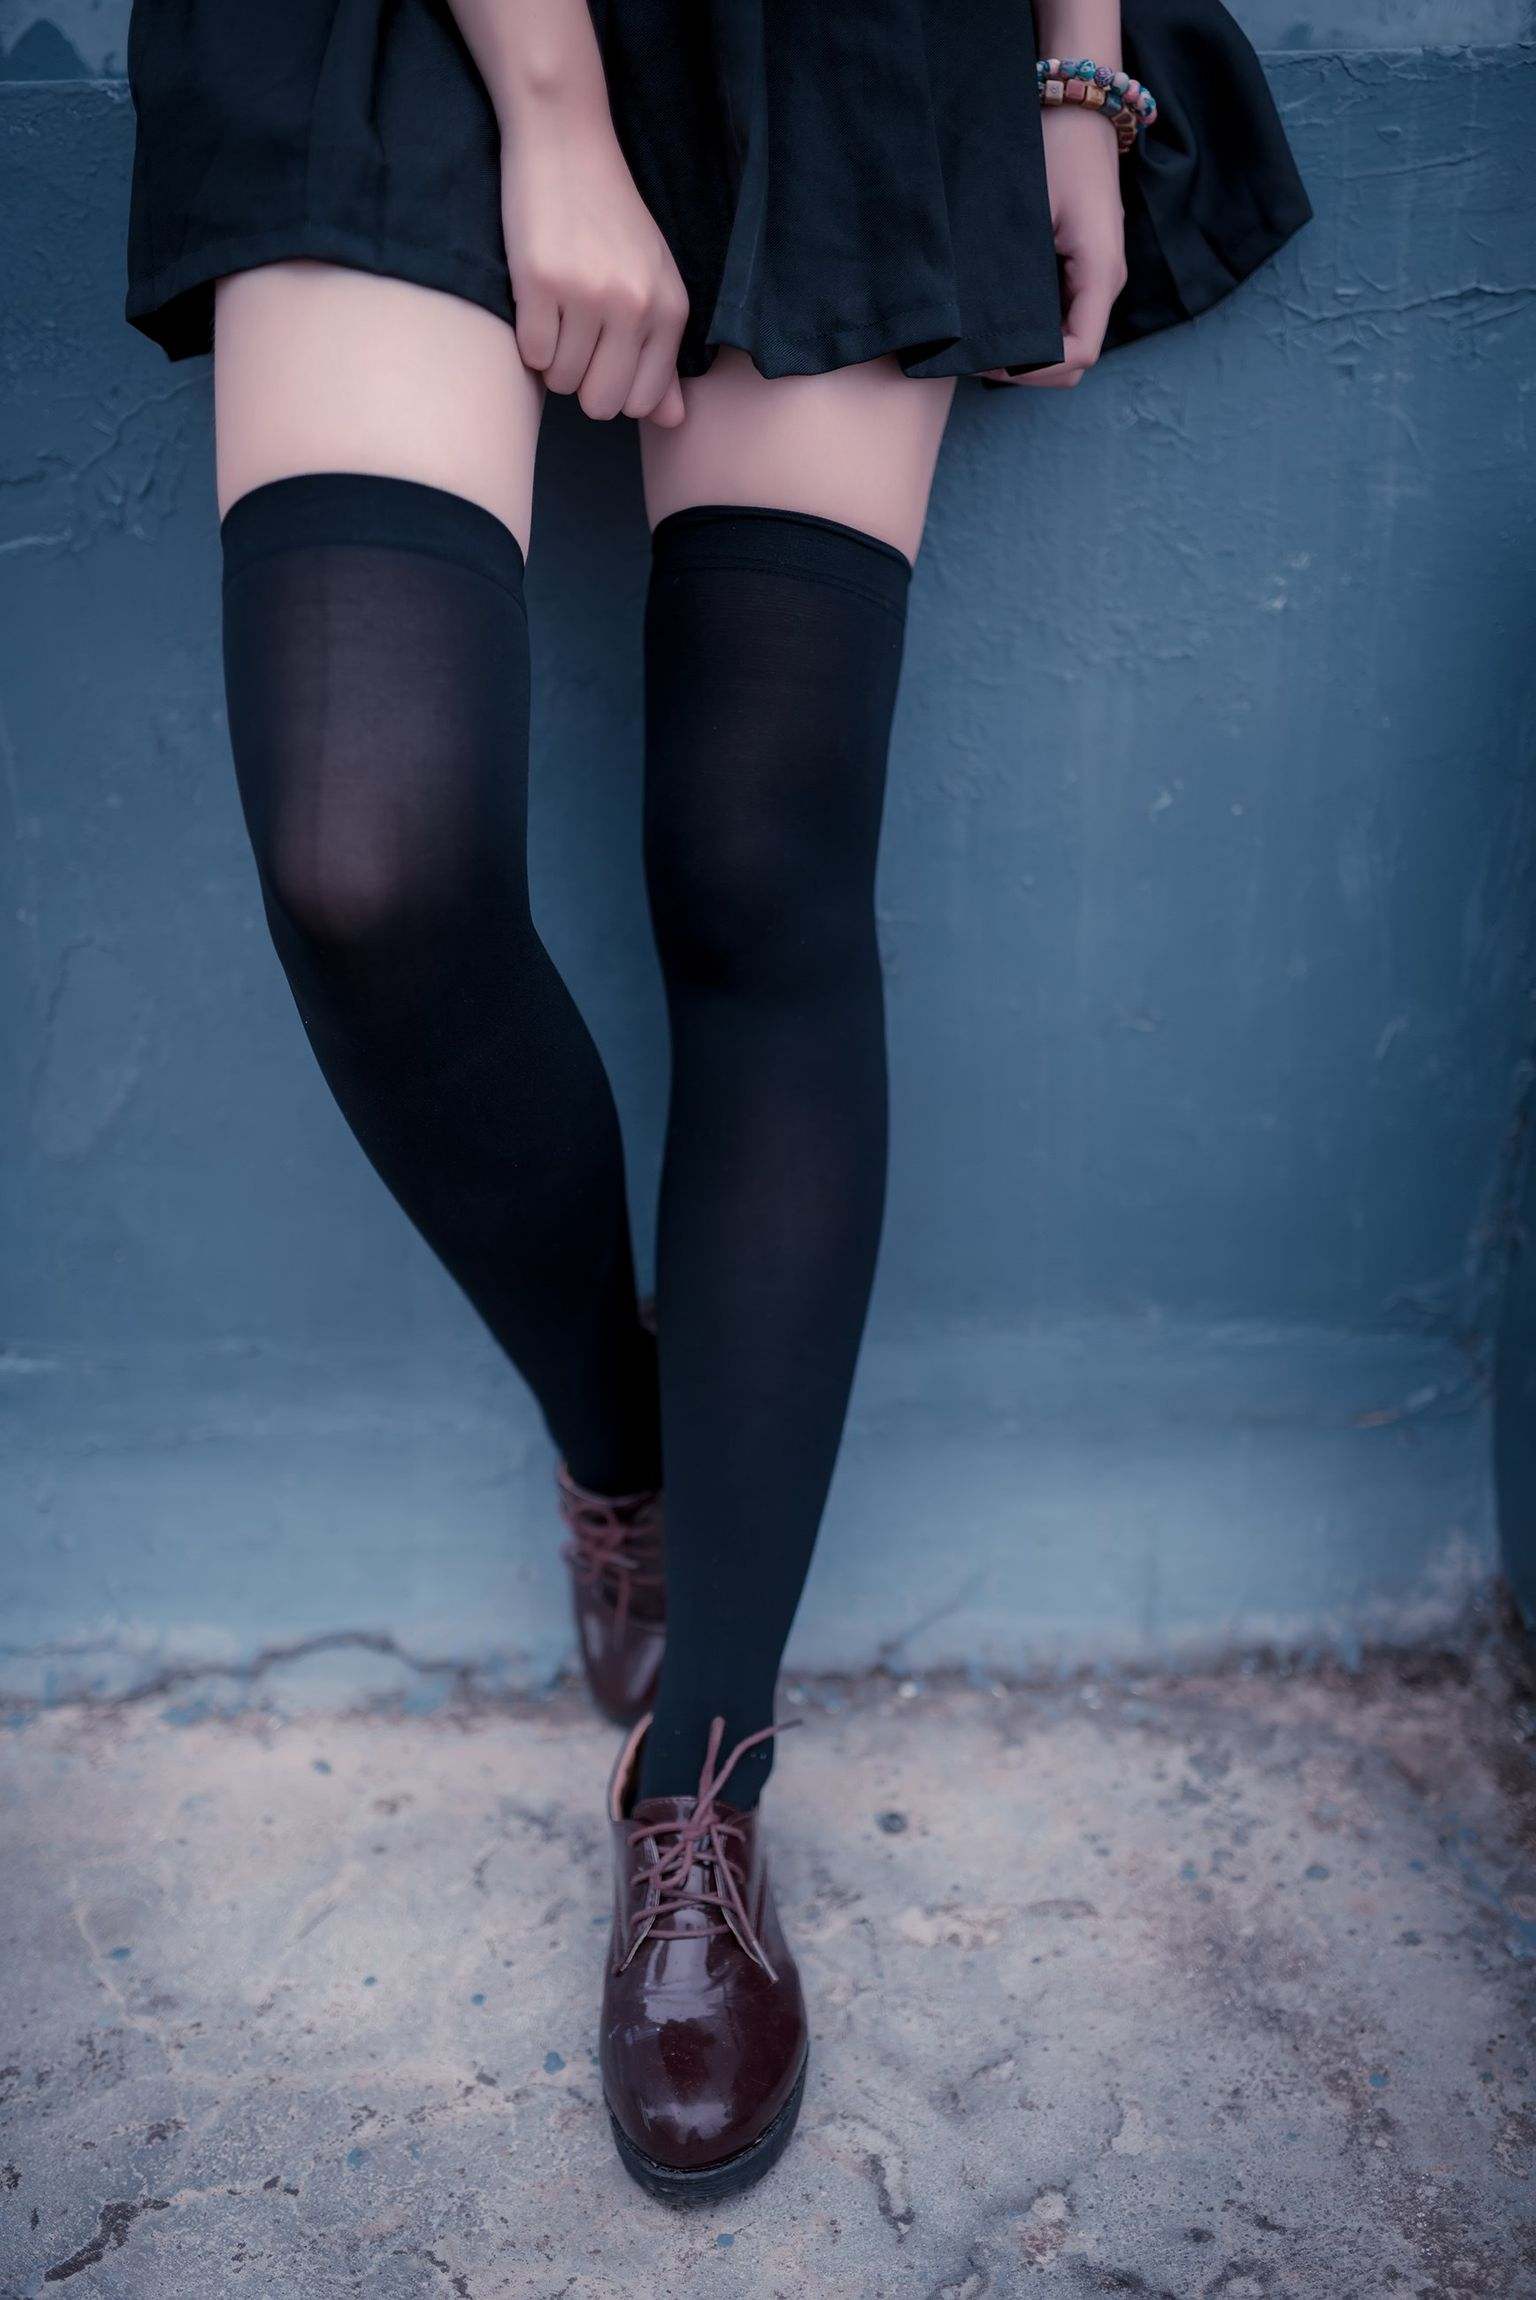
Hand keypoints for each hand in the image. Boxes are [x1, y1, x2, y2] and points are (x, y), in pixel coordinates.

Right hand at [502, 113, 689, 426]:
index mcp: (670, 309)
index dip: (614, 388)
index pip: (641, 402)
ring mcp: (588, 294)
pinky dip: (527, 339)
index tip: (604, 353)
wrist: (565, 143)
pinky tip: (535, 300)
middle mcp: (635, 306)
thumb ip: (662, 356)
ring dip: (550, 358)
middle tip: (574, 336)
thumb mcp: (652, 281)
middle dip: (580, 382)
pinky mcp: (540, 282)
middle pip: (600, 404)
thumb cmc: (608, 218)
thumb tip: (671, 422)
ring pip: (561, 381)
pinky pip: (531, 355)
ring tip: (556, 309)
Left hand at [983, 106, 1127, 388]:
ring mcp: (1099, 275)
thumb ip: (1011, 272)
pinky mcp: (1087, 265)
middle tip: (981, 358)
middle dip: (1031, 371)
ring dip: (1033, 353)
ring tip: (987, 341)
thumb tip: (983, 324)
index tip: (992, 364)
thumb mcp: (1027, 211)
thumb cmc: (1054, 148)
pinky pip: (1067, 317)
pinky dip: (1037, 331)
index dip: (1036, 372)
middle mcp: (1106, 281)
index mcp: (1100, 272)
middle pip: (1076, 359)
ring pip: (1071, 341)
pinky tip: (1003, 319)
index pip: (1078, 353)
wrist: (1078, 104)